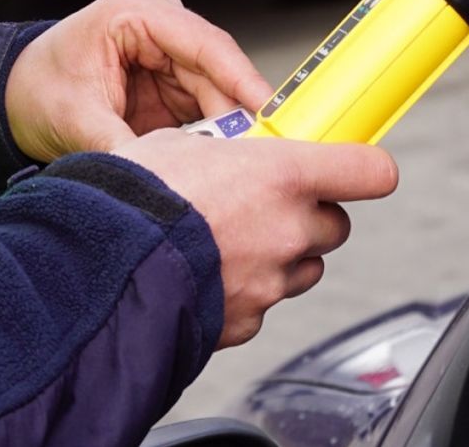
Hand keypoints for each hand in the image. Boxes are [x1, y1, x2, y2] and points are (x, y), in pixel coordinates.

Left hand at [5, 0, 272, 162]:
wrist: (13, 98)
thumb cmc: (35, 91)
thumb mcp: (75, 122)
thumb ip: (124, 147)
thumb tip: (165, 175)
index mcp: (133, 10)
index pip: (205, 43)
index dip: (242, 79)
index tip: (268, 111)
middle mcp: (158, 20)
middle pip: (217, 69)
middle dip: (234, 113)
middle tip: (251, 155)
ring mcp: (167, 46)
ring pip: (216, 89)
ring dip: (222, 126)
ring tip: (228, 163)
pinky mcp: (171, 75)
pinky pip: (204, 104)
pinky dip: (209, 131)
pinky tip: (212, 156)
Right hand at [113, 130, 398, 348]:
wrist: (98, 267)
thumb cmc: (131, 200)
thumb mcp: (178, 146)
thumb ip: (222, 152)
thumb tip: (223, 153)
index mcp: (283, 176)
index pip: (370, 171)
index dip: (365, 168)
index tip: (354, 166)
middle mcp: (289, 231)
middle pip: (335, 224)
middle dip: (308, 215)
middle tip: (265, 206)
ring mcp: (271, 282)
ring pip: (303, 268)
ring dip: (280, 256)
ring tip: (229, 243)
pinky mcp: (247, 322)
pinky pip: (262, 304)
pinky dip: (244, 293)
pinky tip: (205, 276)